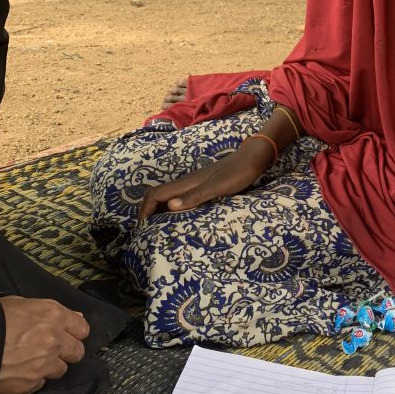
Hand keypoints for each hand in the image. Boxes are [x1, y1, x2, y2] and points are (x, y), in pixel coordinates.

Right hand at [0, 297, 89, 393]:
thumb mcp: (21, 304)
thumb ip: (50, 312)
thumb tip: (73, 317)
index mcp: (53, 316)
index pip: (82, 328)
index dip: (76, 332)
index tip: (70, 335)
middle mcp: (54, 341)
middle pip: (77, 352)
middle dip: (68, 351)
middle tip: (54, 350)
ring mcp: (45, 364)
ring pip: (62, 370)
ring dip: (51, 367)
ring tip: (33, 361)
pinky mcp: (32, 384)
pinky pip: (42, 383)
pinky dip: (35, 379)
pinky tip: (21, 371)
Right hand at [138, 141, 271, 222]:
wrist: (252, 159)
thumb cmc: (237, 173)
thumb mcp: (218, 187)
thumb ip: (195, 196)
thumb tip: (169, 206)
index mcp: (185, 183)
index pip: (154, 195)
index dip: (144, 211)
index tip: (142, 230)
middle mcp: (185, 184)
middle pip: (157, 197)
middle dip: (147, 213)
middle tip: (146, 234)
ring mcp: (193, 185)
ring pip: (167, 198)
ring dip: (159, 213)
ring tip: (158, 232)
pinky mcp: (201, 188)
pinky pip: (179, 200)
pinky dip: (172, 211)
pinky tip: (180, 222)